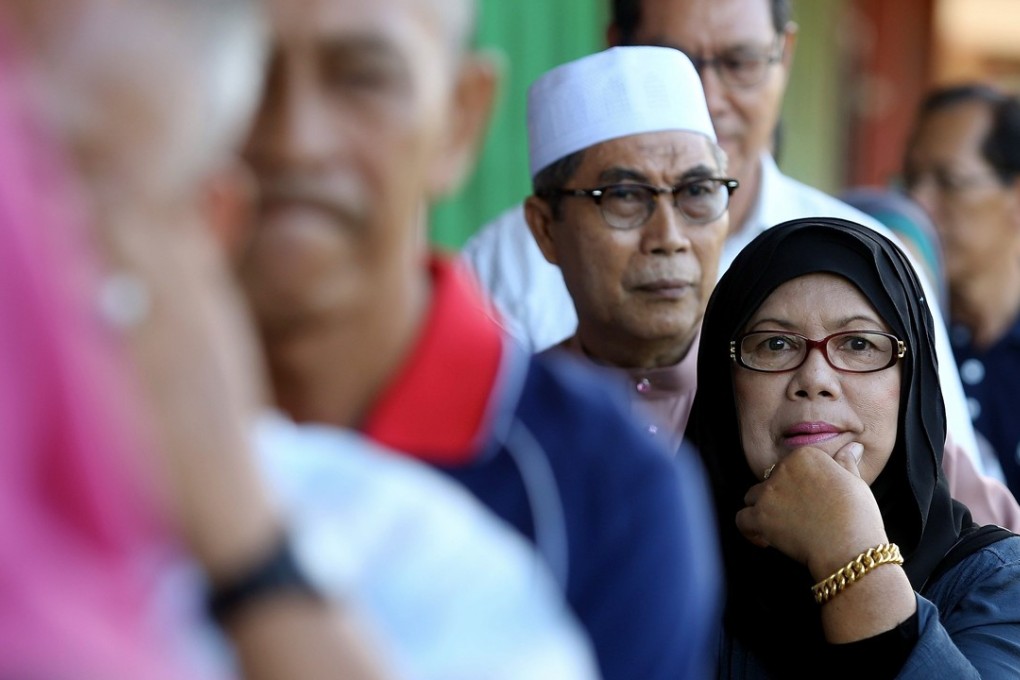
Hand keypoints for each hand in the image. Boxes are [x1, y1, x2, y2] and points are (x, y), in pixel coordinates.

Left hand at [735, 442, 889, 579]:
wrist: (849, 545)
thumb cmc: (857, 516)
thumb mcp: (856, 482)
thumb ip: (846, 463)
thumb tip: (853, 448)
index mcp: (805, 456)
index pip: (791, 465)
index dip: (797, 483)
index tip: (807, 499)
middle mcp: (783, 469)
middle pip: (771, 480)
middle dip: (780, 496)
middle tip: (798, 515)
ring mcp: (769, 493)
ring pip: (753, 497)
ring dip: (762, 509)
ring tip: (780, 526)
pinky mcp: (759, 516)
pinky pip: (742, 519)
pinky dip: (750, 529)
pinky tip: (764, 538)